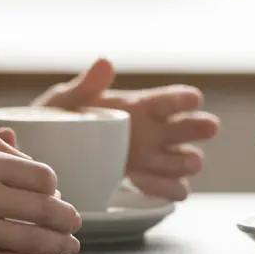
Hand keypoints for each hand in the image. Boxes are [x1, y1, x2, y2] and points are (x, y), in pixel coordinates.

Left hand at [33, 59, 220, 200]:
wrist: (46, 157)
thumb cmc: (57, 122)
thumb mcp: (64, 101)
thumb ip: (86, 85)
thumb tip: (105, 63)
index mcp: (139, 107)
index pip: (170, 100)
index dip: (184, 99)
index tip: (193, 99)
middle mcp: (154, 132)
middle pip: (191, 129)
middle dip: (201, 127)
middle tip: (207, 127)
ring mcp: (153, 160)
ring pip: (188, 161)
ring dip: (186, 161)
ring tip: (175, 162)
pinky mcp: (148, 185)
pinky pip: (173, 190)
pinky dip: (168, 187)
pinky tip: (148, 184)